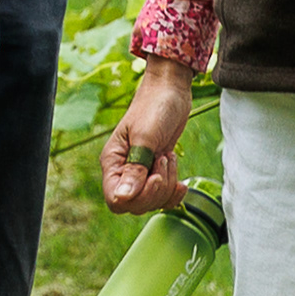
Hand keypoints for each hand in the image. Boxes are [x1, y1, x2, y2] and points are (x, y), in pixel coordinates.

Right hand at [103, 59, 196, 214]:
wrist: (171, 90)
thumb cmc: (155, 107)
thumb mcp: (146, 137)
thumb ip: (135, 168)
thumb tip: (123, 198)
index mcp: (113, 162)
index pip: (115, 199)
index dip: (136, 198)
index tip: (153, 177)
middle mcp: (123, 170)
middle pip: (135, 204)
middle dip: (155, 191)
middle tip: (163, 161)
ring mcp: (140, 172)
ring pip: (151, 201)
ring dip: (166, 186)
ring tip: (169, 157)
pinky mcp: (156, 170)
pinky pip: (162, 196)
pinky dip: (173, 192)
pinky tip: (181, 181)